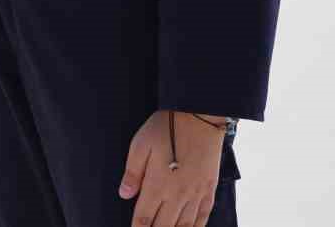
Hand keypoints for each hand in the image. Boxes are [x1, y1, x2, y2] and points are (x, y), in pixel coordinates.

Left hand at [119, 110, 225, 226]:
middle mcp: (177, 195)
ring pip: (184, 225)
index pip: (144, 217)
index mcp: (157, 185)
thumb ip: (132, 173)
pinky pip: (203, 217)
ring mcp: (196, 194)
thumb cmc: (166, 129)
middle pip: (164, 225)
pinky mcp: (209, 190)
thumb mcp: (140, 145)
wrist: (199, 119)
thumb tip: (124, 195)